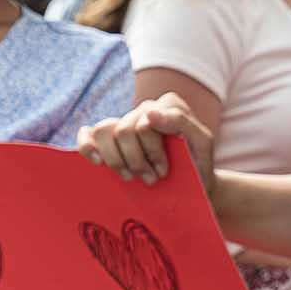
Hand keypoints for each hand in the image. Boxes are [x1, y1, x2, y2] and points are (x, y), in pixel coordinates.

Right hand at [77, 93, 214, 190]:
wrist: (194, 184)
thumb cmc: (198, 163)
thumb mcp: (202, 143)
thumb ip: (181, 122)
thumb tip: (149, 113)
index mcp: (167, 105)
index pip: (146, 124)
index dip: (152, 152)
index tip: (163, 172)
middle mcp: (145, 109)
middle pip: (124, 131)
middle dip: (136, 161)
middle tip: (151, 180)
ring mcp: (125, 122)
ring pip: (104, 132)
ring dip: (116, 160)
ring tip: (131, 177)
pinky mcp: (110, 138)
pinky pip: (88, 134)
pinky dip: (87, 146)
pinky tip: (97, 162)